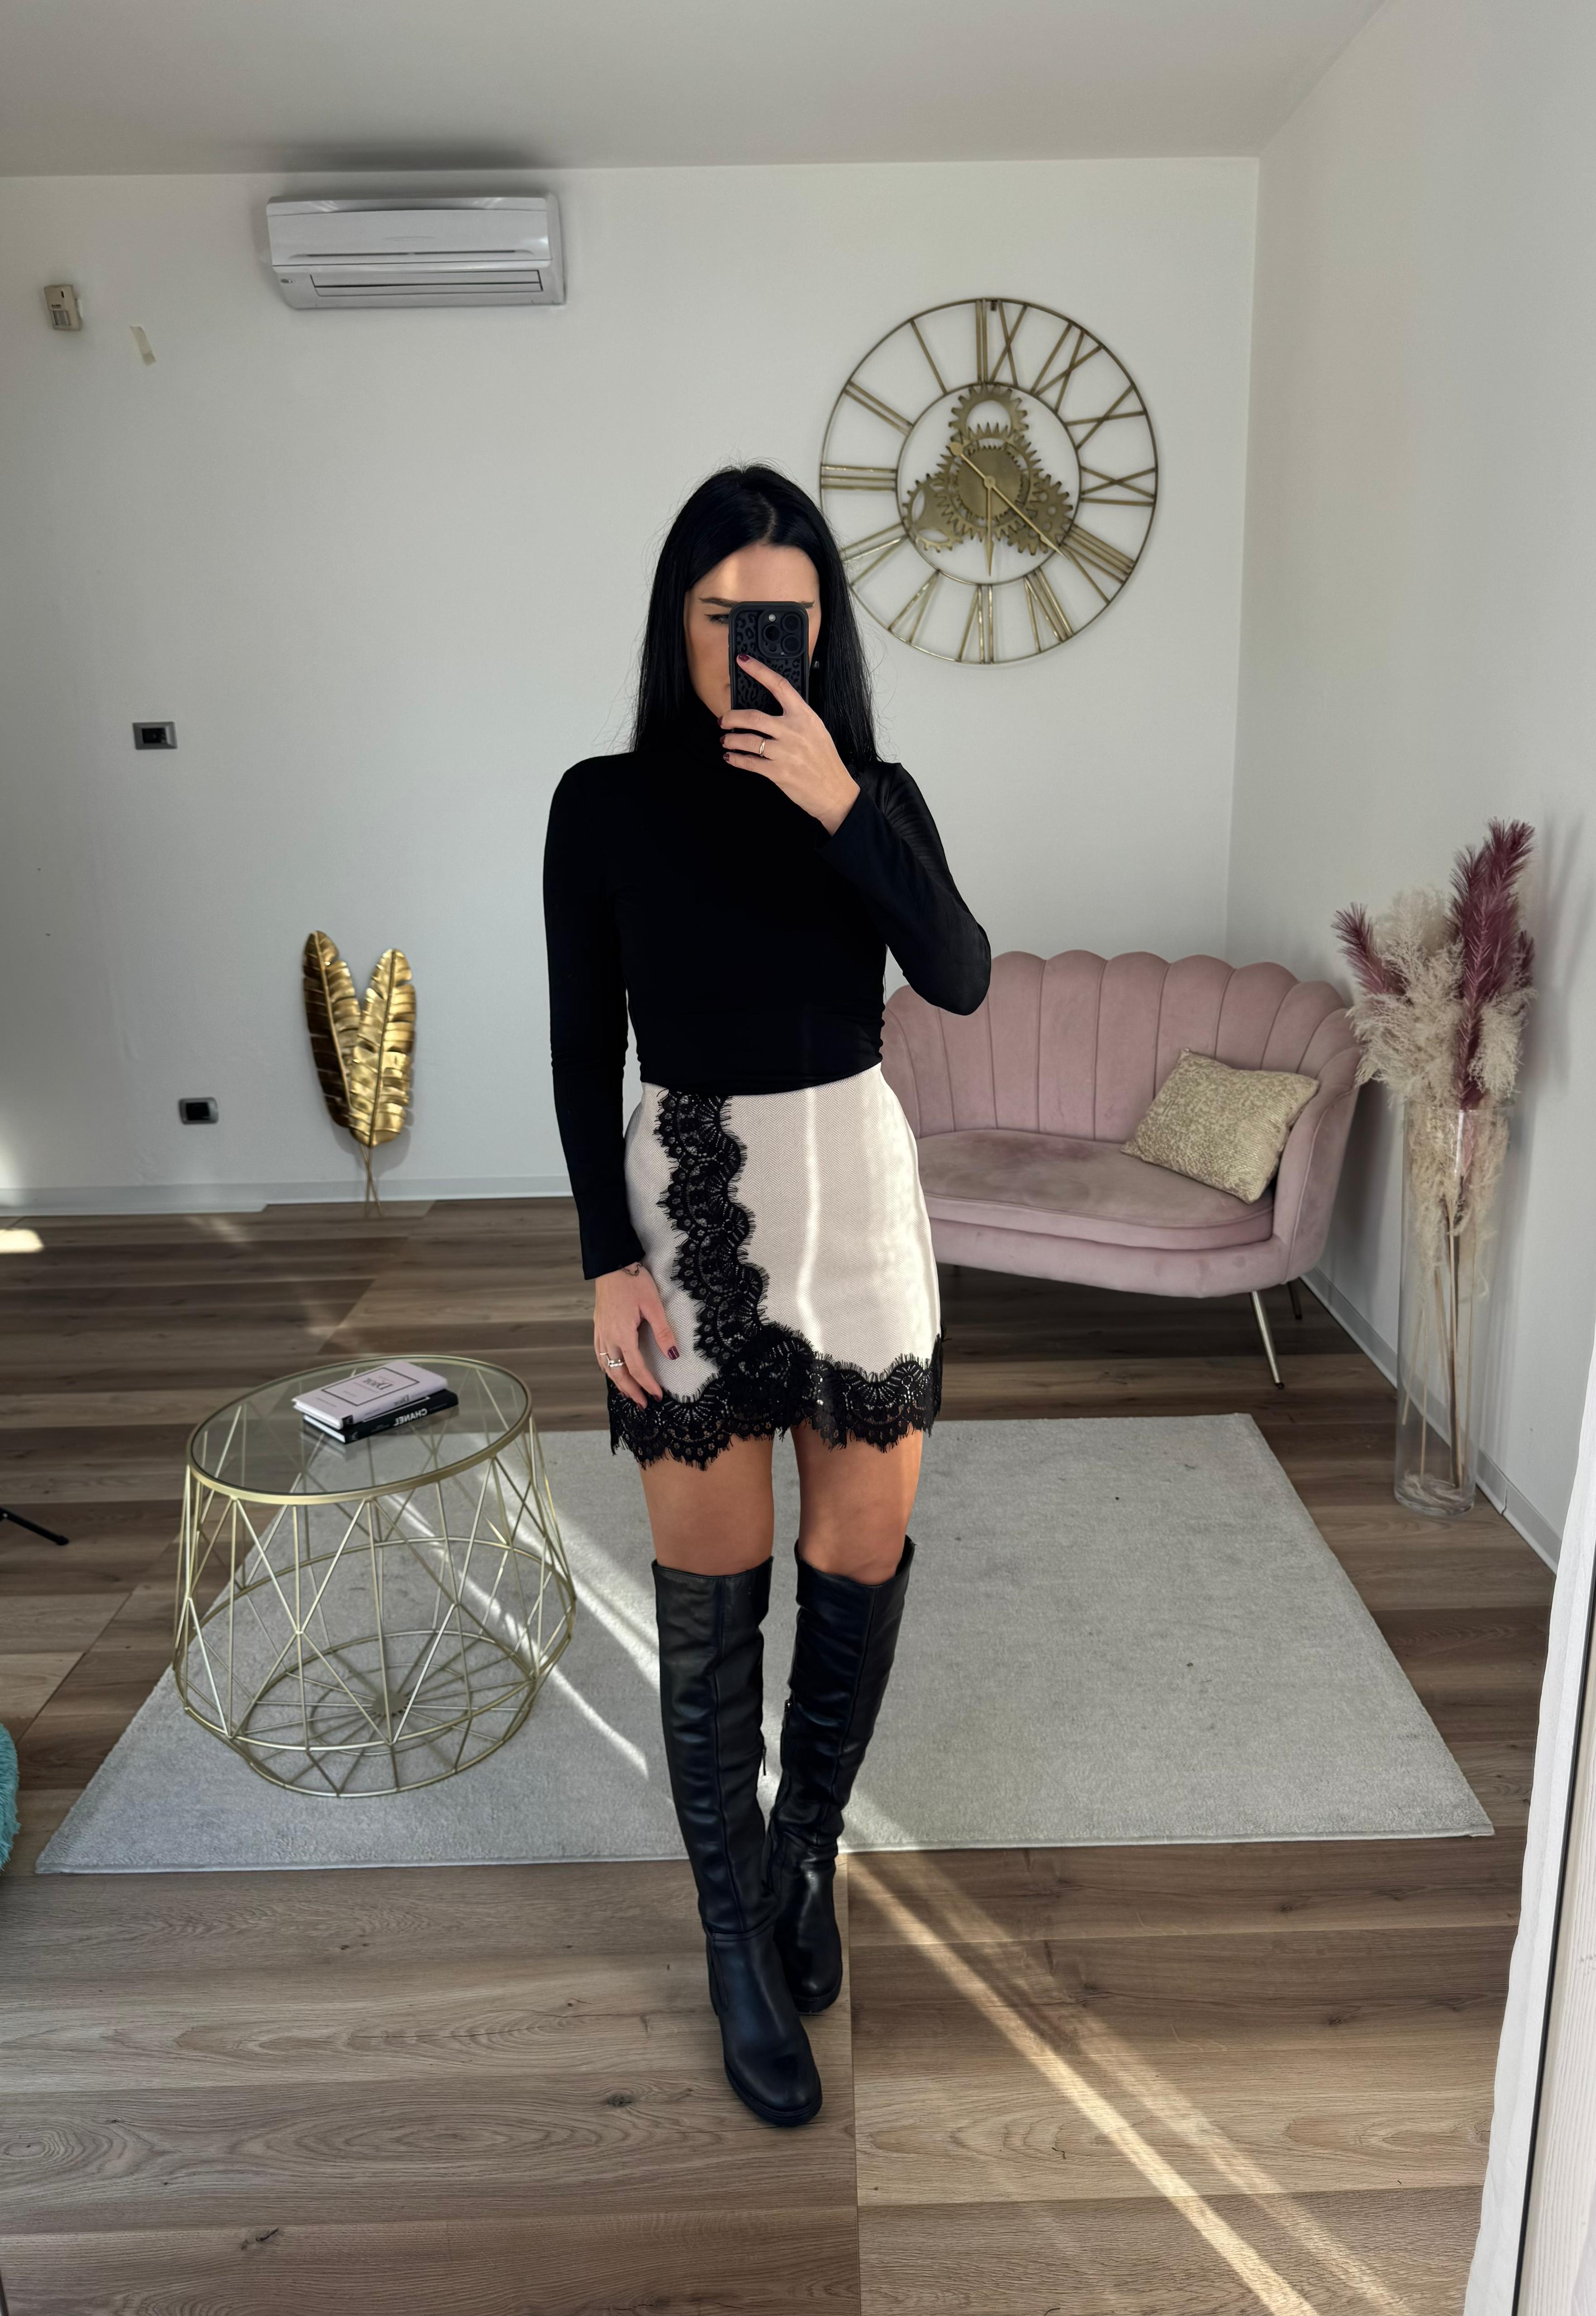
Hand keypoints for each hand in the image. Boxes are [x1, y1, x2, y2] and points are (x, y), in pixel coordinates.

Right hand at [594, 1261, 679, 1408]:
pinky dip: (607, 1368)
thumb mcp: (653, 1305)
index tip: (657, 1395)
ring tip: (629, 1394)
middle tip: (643, 1404)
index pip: (636, 1367)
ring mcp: (601, 1333)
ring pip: (607, 1366)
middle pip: (618, 1372)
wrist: (612, 1264)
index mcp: (623, 1334)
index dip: (647, 1383)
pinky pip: (600, 1354)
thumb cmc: (634, 1282)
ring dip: (618, 1382)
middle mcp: (608, 1337)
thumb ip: (663, 1332)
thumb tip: (673, 1356)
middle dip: (631, 1390)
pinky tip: (612, 1372)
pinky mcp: (598, 1327)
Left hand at [721, 661, 859, 835]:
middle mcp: (794, 731)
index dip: (759, 671)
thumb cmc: (824, 760)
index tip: (743, 661)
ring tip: (725, 740)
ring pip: (747, 740)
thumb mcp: (816, 730)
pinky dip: (735, 759)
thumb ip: (796, 718)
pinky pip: (749, 763)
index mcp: (805, 716)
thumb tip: (772, 709)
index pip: (779, 686)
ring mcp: (785, 753)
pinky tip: (730, 757)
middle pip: (753, 716)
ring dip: (731, 740)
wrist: (835, 791)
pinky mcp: (778, 773)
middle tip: (723, 720)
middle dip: (731, 717)